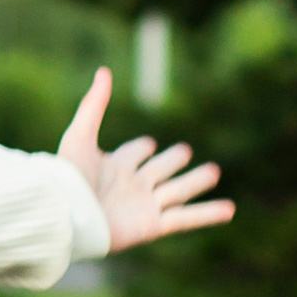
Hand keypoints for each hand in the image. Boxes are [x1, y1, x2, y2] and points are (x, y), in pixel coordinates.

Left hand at [57, 68, 233, 253]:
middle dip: (171, 161)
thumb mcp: (79, 136)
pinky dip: (208, 214)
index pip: (134, 153)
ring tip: (214, 171)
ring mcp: (143, 206)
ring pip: (177, 191)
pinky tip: (229, 209)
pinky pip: (185, 219)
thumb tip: (104, 71)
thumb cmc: (69, 179)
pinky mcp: (152, 226)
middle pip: (159, 170)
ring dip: (196, 181)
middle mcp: (131, 186)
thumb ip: (94, 105)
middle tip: (185, 152)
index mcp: (113, 167)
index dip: (140, 148)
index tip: (147, 144)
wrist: (68, 217)